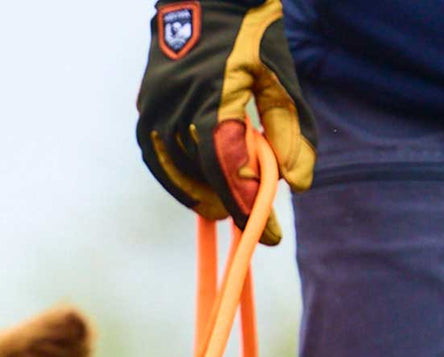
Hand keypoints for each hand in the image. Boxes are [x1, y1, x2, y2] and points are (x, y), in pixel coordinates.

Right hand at [135, 0, 316, 244]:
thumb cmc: (251, 33)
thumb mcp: (279, 78)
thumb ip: (289, 131)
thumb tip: (298, 184)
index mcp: (213, 98)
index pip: (229, 169)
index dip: (249, 207)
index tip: (271, 235)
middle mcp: (176, 108)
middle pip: (204, 173)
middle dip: (229, 200)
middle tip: (252, 218)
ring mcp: (155, 109)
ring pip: (177, 169)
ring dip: (201, 192)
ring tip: (223, 205)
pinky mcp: (145, 108)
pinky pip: (158, 156)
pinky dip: (176, 178)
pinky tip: (195, 187)